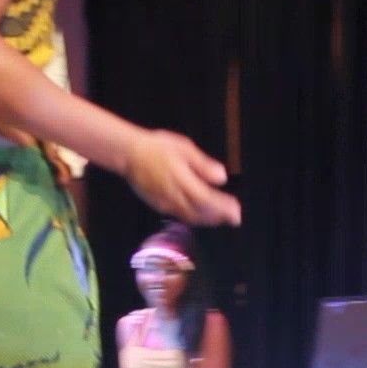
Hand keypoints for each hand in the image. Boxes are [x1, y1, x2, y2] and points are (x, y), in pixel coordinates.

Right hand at [123, 130, 241, 226]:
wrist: (129, 154)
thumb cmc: (158, 147)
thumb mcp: (184, 148)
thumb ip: (203, 165)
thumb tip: (222, 177)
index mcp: (181, 179)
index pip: (206, 199)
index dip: (223, 208)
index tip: (237, 210)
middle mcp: (173, 195)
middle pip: (200, 213)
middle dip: (219, 217)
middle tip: (235, 217)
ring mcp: (165, 203)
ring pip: (191, 217)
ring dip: (209, 220)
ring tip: (223, 218)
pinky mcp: (159, 206)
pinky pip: (181, 216)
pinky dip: (195, 218)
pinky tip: (203, 215)